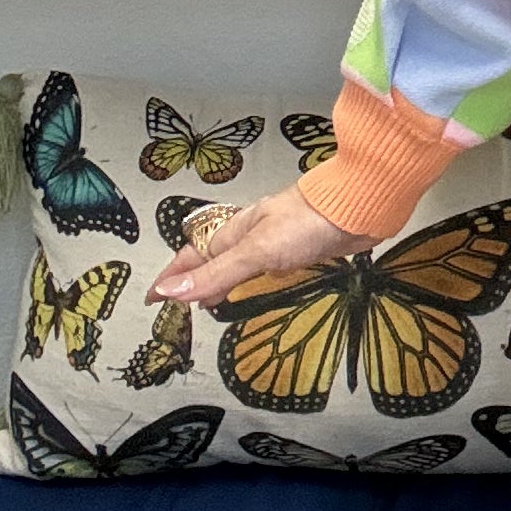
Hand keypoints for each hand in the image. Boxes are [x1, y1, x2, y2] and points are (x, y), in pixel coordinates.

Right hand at [148, 183, 368, 311]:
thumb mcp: (256, 251)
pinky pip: (265, 265)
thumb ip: (216, 274)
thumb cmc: (306, 223)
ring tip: (210, 301)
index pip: (191, 257)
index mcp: (234, 232)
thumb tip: (169, 292)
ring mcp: (276, 239)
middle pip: (211, 258)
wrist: (359, 205)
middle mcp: (251, 234)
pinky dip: (252, 278)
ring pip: (238, 262)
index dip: (171, 279)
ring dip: (221, 279)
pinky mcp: (299, 247)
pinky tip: (260, 286)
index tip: (151, 298)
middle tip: (177, 305)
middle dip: (192, 279)